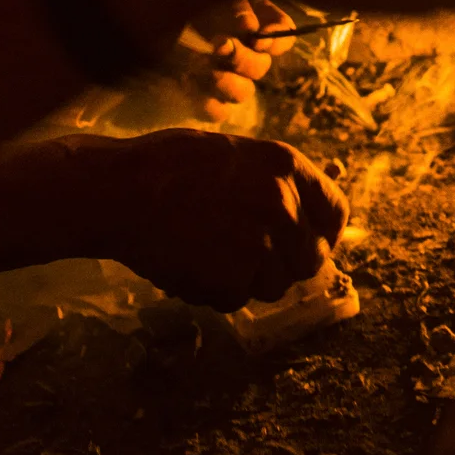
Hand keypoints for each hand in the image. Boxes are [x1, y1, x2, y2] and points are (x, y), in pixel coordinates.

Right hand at [66, 129, 345, 312]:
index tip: (310, 244)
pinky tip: (191, 265)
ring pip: (274, 286)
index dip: (324, 234)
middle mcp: (282, 204)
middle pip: (310, 259)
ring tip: (211, 255)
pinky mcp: (232, 278)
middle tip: (249, 258)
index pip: (335, 212)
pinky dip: (216, 292)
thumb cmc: (167, 165)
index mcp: (285, 166)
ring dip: (248, 280)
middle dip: (284, 264)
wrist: (119, 191)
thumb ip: (272, 183)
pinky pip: (237, 299)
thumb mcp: (234, 155)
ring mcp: (259, 243)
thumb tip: (300, 216)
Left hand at [183, 0, 294, 120]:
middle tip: (221, 46)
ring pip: (244, 92)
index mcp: (248, 23)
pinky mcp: (206, 101)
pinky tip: (189, 84)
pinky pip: (219, 111)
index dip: (278, 38)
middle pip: (261, 66)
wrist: (139, 30)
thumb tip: (251, 28)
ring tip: (205, 70)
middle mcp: (242, 53)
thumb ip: (237, 8)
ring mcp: (225, 80)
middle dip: (243, 58)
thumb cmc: (175, 7)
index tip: (262, 40)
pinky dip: (207, 101)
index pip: (281, 33)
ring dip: (228, 81)